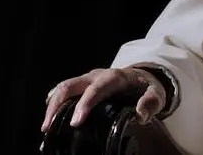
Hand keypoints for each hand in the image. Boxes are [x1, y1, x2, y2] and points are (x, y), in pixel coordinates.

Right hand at [41, 67, 166, 131]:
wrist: (141, 75)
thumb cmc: (146, 86)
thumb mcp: (156, 93)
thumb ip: (151, 102)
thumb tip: (141, 114)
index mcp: (114, 77)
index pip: (96, 89)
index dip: (84, 104)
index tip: (75, 122)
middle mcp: (96, 75)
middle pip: (71, 85)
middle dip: (57, 104)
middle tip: (49, 126)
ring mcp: (87, 79)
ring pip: (63, 87)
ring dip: (52, 105)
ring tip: (46, 127)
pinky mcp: (82, 85)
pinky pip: (64, 91)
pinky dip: (54, 104)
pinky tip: (50, 120)